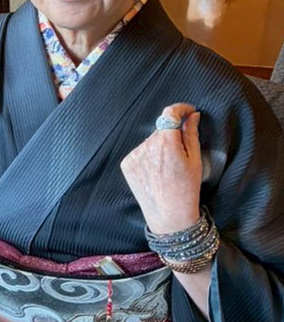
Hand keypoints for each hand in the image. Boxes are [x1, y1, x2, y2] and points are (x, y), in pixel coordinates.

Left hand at [120, 103, 202, 234]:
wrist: (168, 213)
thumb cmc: (186, 187)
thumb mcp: (195, 159)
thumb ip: (191, 133)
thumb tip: (192, 115)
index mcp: (166, 143)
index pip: (169, 113)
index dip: (180, 109)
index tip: (188, 111)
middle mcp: (147, 146)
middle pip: (161, 129)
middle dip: (172, 134)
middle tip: (181, 153)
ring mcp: (134, 155)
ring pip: (150, 141)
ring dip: (160, 146)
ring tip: (168, 167)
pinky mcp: (127, 163)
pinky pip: (140, 152)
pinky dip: (149, 156)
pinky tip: (156, 171)